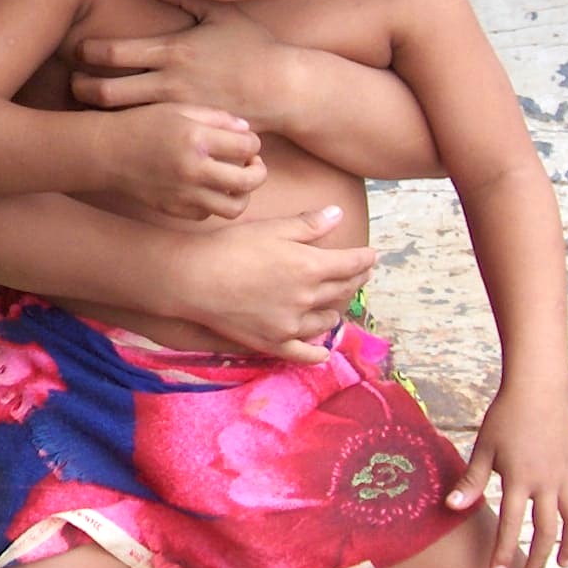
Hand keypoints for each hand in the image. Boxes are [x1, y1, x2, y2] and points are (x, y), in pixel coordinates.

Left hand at [73, 0, 303, 129]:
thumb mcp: (221, 14)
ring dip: (99, 113)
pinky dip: (127, 130)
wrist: (285, 90)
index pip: (113, 52)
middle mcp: (170, 83)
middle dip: (81, 89)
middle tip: (71, 85)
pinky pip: (147, 134)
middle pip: (106, 92)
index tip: (79, 50)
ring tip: (88, 106)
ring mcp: (178, 111)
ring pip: (121, 118)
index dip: (87, 52)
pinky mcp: (188, 131)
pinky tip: (119, 127)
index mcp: (173, 50)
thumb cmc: (255, 48)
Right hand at [95, 103, 263, 219]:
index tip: (245, 142)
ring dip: (241, 195)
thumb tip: (248, 133)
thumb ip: (216, 118)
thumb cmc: (141, 124)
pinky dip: (213, 204)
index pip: (249, 146)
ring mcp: (184, 193)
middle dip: (258, 172)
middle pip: (250, 181)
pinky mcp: (173, 209)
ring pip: (234, 207)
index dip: (253, 143)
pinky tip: (206, 189)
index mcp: (197, 138)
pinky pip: (207, 214)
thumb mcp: (178, 108)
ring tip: (234, 182)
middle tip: (252, 165)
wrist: (105, 151)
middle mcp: (194, 169)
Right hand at [159, 208, 372, 359]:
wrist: (195, 279)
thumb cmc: (231, 246)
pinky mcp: (273, 342)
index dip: (365, 259)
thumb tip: (338, 214)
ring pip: (325, 320)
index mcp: (311, 266)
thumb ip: (309, 224)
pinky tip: (323, 353)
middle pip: (342, 290)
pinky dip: (316, 354)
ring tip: (336, 305)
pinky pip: (302, 353)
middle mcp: (307, 298)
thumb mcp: (272, 228)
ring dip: (335, 310)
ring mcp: (291, 324)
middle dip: (355, 280)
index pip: (351, 263)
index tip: (372, 255)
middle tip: (361, 274)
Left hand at [450, 383, 567, 567]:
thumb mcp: (483, 449)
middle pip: (547, 530)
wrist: (535, 388)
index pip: (512, 525)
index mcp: (520, 481)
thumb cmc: (504, 418)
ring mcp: (567, 473)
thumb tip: (451, 507)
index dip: (504, 551)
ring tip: (566, 563)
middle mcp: (547, 483)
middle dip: (538, 558)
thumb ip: (472, 481)